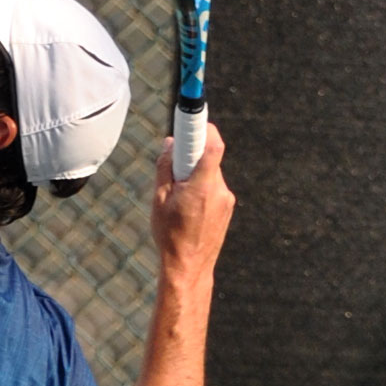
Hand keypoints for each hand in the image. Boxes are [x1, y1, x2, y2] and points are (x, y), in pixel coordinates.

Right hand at [150, 121, 233, 271]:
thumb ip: (165, 167)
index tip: (195, 118)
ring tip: (178, 197)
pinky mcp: (227, 207)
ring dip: (194, 174)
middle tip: (173, 167)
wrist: (189, 268)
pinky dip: (200, 187)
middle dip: (191, 155)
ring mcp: (226, 199)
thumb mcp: (158, 199)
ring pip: (210, 172)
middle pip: (209, 156)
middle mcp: (219, 190)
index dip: (205, 128)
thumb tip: (171, 145)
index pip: (213, 145)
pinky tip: (187, 208)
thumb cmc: (170, 236)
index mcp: (202, 186)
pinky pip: (213, 186)